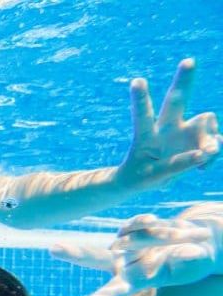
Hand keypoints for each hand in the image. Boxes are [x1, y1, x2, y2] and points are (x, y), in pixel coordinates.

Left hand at [52, 212, 219, 295]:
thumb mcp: (193, 265)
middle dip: (75, 253)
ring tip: (180, 238)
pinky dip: (151, 224)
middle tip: (53, 248)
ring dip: (155, 237)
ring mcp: (123, 244)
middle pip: (94, 257)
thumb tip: (189, 253)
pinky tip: (162, 227)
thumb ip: (189, 260)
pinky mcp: (129, 228)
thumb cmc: (194, 261)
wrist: (198, 243)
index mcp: (132, 281)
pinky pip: (138, 222)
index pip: (110, 293)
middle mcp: (121, 263)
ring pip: (127, 236)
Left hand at [116, 59, 220, 190]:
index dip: (141, 99)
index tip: (136, 80)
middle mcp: (167, 127)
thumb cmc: (142, 175)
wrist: (148, 178)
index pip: (143, 115)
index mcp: (147, 135)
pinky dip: (213, 154)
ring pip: (206, 121)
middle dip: (184, 80)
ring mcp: (185, 131)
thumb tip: (207, 152)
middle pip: (177, 99)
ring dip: (210, 139)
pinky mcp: (199, 139)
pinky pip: (216, 143)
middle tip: (189, 61)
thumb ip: (178, 165)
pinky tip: (204, 165)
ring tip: (207, 156)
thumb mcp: (153, 176)